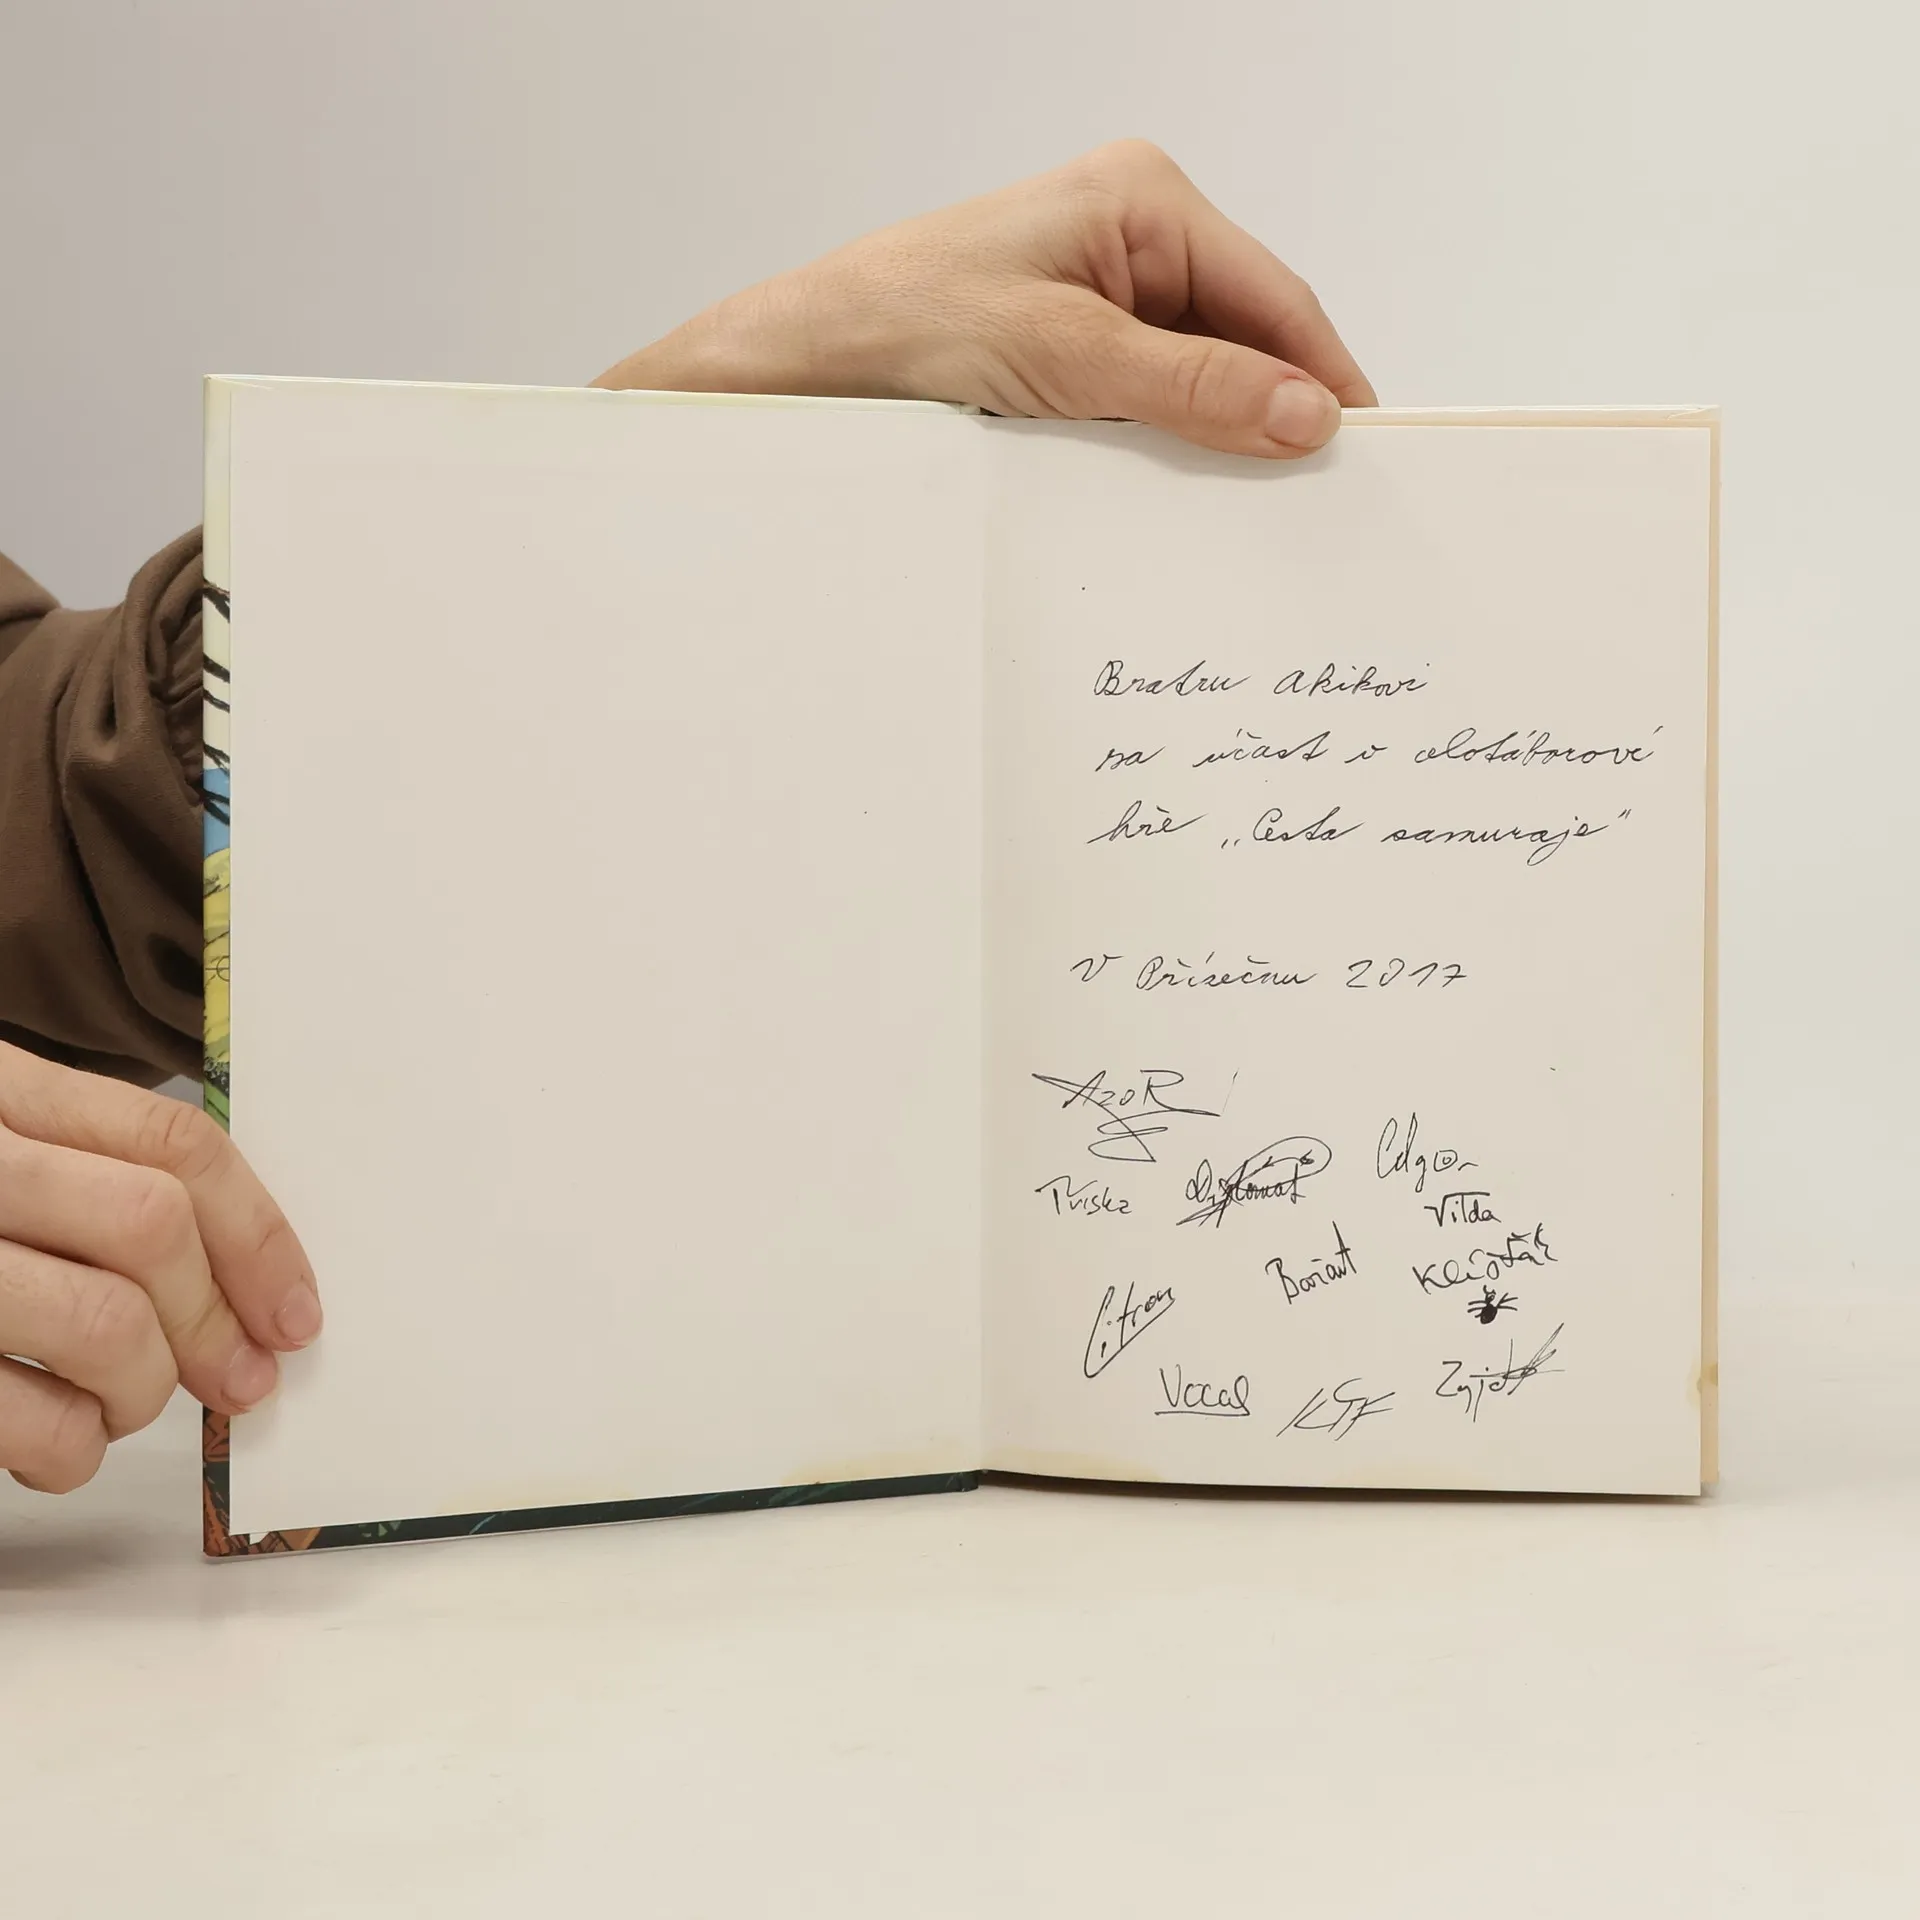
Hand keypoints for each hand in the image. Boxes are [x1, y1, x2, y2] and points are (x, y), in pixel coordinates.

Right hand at [0, 1041, 319, 1492]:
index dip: (259, 1235)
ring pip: (102, 1321)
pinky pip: (27, 1418)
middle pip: (151, 1229)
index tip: (295, 1311)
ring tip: (127, 1404)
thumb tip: (238, 1276)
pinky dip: (69, 1447)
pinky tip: (59, 1441)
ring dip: (144, 1387)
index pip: (172, 1141)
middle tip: (238, 1378)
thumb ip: (84, 1172)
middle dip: (216, 1320)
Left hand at [594, 140, 1374, 458]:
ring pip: (1195, 382)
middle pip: (1242, 340)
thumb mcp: (1064, 357)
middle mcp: (1129, 242)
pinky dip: (1163, 452)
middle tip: (1310, 503)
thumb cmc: (904, 322)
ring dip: (1213, 443)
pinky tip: (1172, 502)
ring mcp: (1098, 301)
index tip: (1363, 451)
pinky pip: (1145, 407)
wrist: (801, 367)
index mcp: (1143, 203)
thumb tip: (1303, 413)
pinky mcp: (1067, 357)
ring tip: (1243, 513)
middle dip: (1271, 416)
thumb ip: (1189, 387)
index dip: (1324, 377)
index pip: (1274, 298)